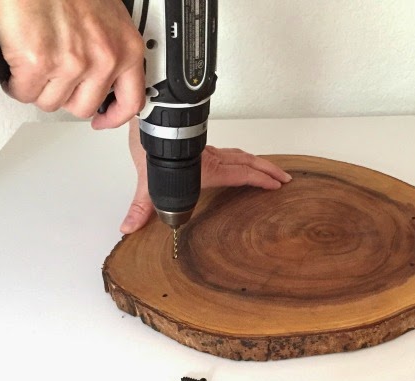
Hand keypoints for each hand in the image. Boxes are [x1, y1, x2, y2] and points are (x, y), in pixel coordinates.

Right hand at [0, 0, 144, 127]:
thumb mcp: (105, 17)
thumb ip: (109, 48)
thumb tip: (101, 79)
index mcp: (126, 47)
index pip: (131, 101)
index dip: (114, 117)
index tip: (103, 120)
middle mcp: (104, 58)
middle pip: (83, 106)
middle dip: (64, 96)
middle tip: (54, 79)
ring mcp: (73, 63)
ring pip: (52, 102)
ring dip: (39, 89)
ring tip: (33, 66)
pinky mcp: (39, 62)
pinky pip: (26, 92)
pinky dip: (17, 83)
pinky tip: (16, 66)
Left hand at [121, 118, 292, 233]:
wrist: (144, 119)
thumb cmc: (148, 145)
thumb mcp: (145, 179)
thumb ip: (141, 206)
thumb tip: (130, 227)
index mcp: (207, 168)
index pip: (241, 174)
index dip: (260, 180)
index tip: (276, 185)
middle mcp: (211, 158)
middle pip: (247, 163)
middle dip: (268, 171)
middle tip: (285, 179)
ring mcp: (209, 151)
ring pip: (241, 156)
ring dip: (259, 164)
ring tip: (271, 172)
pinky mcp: (203, 147)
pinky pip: (231, 152)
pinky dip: (244, 158)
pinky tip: (242, 162)